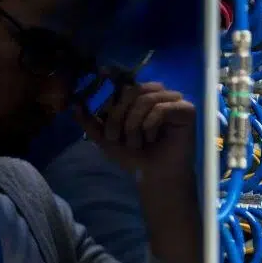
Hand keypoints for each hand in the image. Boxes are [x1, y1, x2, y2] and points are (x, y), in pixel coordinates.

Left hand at [75, 81, 196, 180]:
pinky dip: (150, 125)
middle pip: (132, 89)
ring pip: (145, 98)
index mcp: (141, 97)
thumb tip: (74, 103)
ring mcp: (174, 101)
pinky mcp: (187, 111)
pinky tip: (152, 139)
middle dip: (118, 114)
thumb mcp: (107, 139)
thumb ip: (91, 122)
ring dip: (134, 123)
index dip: (111, 95)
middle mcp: (158, 95)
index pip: (123, 86)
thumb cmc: (135, 157)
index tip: (105, 108)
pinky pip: (161, 109)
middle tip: (116, 137)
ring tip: (137, 142)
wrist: (155, 176)